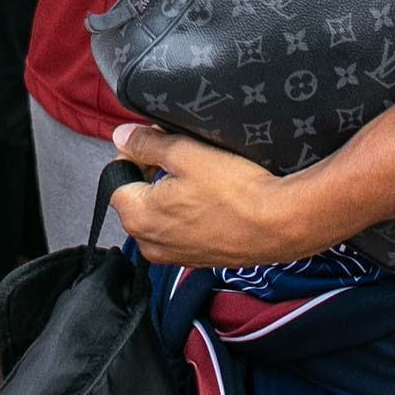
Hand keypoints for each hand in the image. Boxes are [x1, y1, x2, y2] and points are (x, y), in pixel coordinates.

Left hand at [110, 123, 322, 267]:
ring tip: (200, 174)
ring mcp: (173, 255)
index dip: (134, 153)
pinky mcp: (196, 258)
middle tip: (182, 154)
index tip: (157, 141)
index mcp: (137, 216)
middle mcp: (149, 243)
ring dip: (170, 192)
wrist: (278, 224)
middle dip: (152, 172)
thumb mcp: (185, 152)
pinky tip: (211, 196)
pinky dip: (188, 210)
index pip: (116, 176)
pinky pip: (179, 228)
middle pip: (136, 196)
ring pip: (158, 213)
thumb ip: (146, 143)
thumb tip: (121, 136)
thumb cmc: (233, 190)